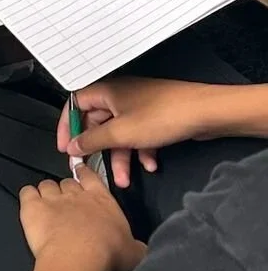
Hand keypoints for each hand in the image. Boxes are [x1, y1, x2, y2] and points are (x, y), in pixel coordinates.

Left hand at [19, 174, 146, 270]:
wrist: (79, 259)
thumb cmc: (110, 255)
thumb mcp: (134, 252)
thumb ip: (135, 245)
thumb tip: (139, 248)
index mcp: (102, 199)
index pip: (91, 176)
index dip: (84, 173)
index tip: (81, 173)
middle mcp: (76, 194)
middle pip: (67, 182)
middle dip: (66, 191)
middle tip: (66, 207)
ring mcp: (52, 198)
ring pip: (46, 185)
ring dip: (46, 194)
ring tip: (47, 209)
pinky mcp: (32, 207)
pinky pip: (26, 192)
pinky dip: (28, 197)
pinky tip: (29, 207)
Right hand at [57, 77, 226, 187]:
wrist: (205, 113)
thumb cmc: (164, 114)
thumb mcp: (120, 133)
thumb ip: (92, 141)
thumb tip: (73, 145)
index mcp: (106, 91)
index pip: (75, 105)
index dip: (68, 126)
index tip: (66, 147)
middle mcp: (120, 97)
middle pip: (98, 123)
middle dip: (98, 149)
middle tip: (91, 166)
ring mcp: (139, 107)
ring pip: (120, 135)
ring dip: (121, 158)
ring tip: (124, 178)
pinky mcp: (155, 118)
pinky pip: (139, 137)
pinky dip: (141, 152)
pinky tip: (149, 164)